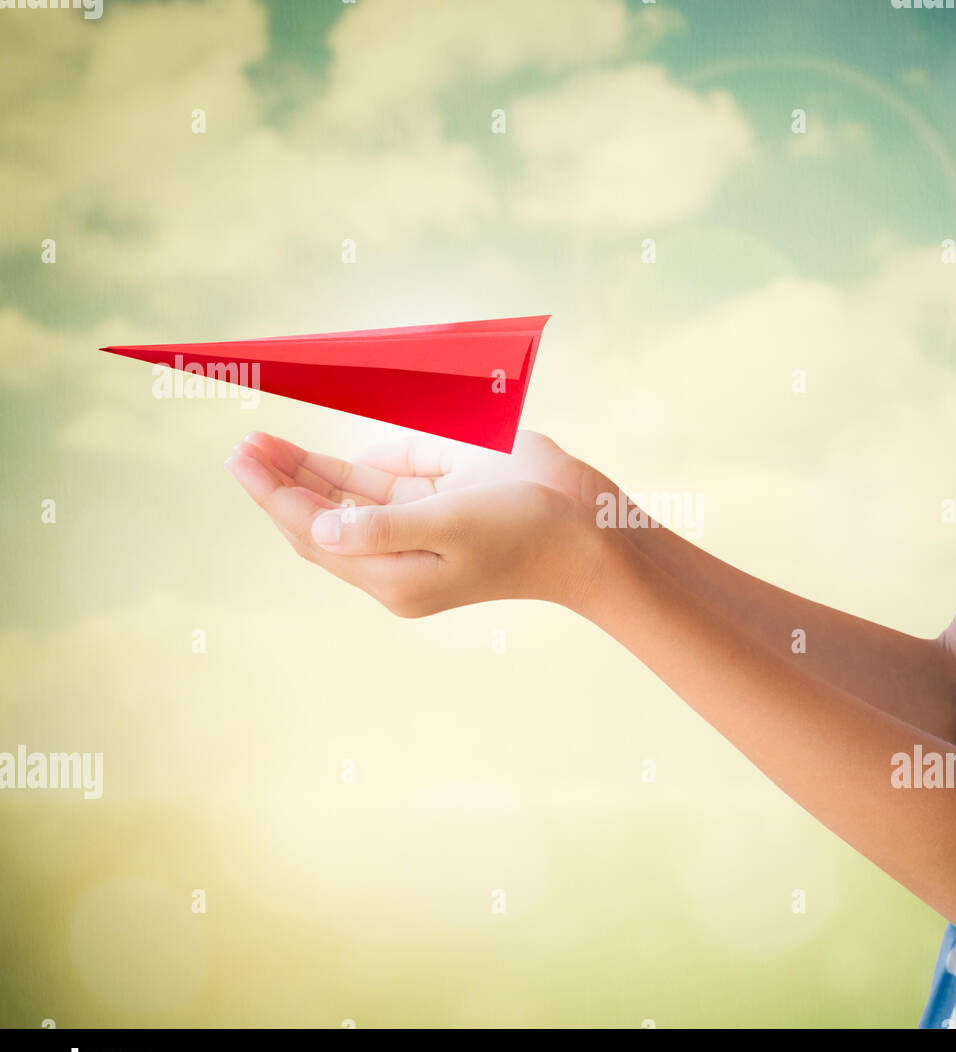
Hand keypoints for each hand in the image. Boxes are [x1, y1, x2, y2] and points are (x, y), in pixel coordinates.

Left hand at [223, 431, 602, 616]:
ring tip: (262, 445)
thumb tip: (322, 527)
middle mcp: (400, 560)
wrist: (589, 531)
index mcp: (396, 577)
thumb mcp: (451, 526)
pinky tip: (324, 458)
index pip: (316, 534)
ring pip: (346, 505)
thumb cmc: (524, 529)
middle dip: (280, 484)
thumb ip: (382, 526)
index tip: (240, 457)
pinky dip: (352, 472)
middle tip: (241, 446)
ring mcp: (419, 533)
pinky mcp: (441, 509)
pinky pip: (383, 489)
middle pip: (322, 522)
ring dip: (307, 475)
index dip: (275, 496)